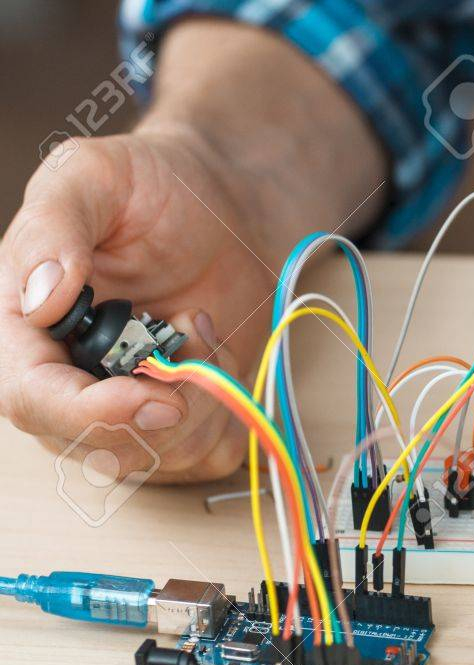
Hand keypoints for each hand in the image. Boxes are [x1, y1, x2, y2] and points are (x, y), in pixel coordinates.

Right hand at [0, 18, 384, 484]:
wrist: (221, 205)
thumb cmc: (149, 186)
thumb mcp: (92, 175)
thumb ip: (55, 227)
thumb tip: (38, 299)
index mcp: (22, 327)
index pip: (29, 399)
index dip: (83, 412)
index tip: (143, 396)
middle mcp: (65, 377)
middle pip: (92, 443)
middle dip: (154, 408)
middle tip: (190, 339)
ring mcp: (122, 404)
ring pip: (156, 454)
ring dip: (196, 399)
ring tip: (196, 323)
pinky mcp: (181, 418)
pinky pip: (205, 453)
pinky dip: (225, 409)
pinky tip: (213, 349)